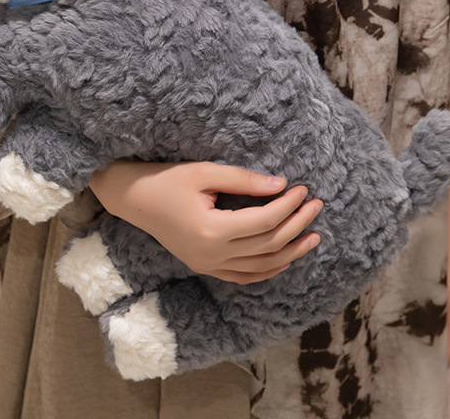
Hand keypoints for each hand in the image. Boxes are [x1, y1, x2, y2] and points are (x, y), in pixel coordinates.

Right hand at [90, 160, 321, 283]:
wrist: (134, 199)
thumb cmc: (167, 179)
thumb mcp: (204, 171)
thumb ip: (243, 180)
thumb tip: (282, 185)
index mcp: (211, 230)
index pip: (264, 221)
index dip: (289, 205)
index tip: (303, 189)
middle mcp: (212, 254)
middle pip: (268, 244)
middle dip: (296, 224)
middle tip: (315, 205)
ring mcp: (208, 265)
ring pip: (261, 266)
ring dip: (290, 252)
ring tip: (313, 236)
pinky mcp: (205, 267)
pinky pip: (245, 276)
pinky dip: (269, 269)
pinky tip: (285, 258)